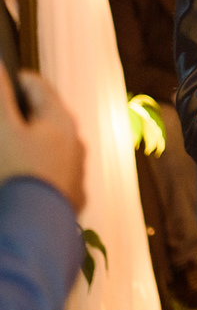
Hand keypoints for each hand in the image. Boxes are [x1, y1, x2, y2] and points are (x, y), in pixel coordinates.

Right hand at [0, 71, 85, 212]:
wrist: (35, 229)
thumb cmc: (17, 173)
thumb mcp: (4, 130)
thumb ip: (1, 96)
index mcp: (61, 121)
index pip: (38, 86)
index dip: (16, 80)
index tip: (2, 81)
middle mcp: (75, 141)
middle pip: (45, 116)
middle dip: (21, 113)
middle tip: (5, 116)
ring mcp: (75, 169)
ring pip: (49, 145)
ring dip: (28, 141)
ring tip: (9, 146)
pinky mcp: (69, 194)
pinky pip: (50, 172)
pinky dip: (34, 167)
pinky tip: (18, 174)